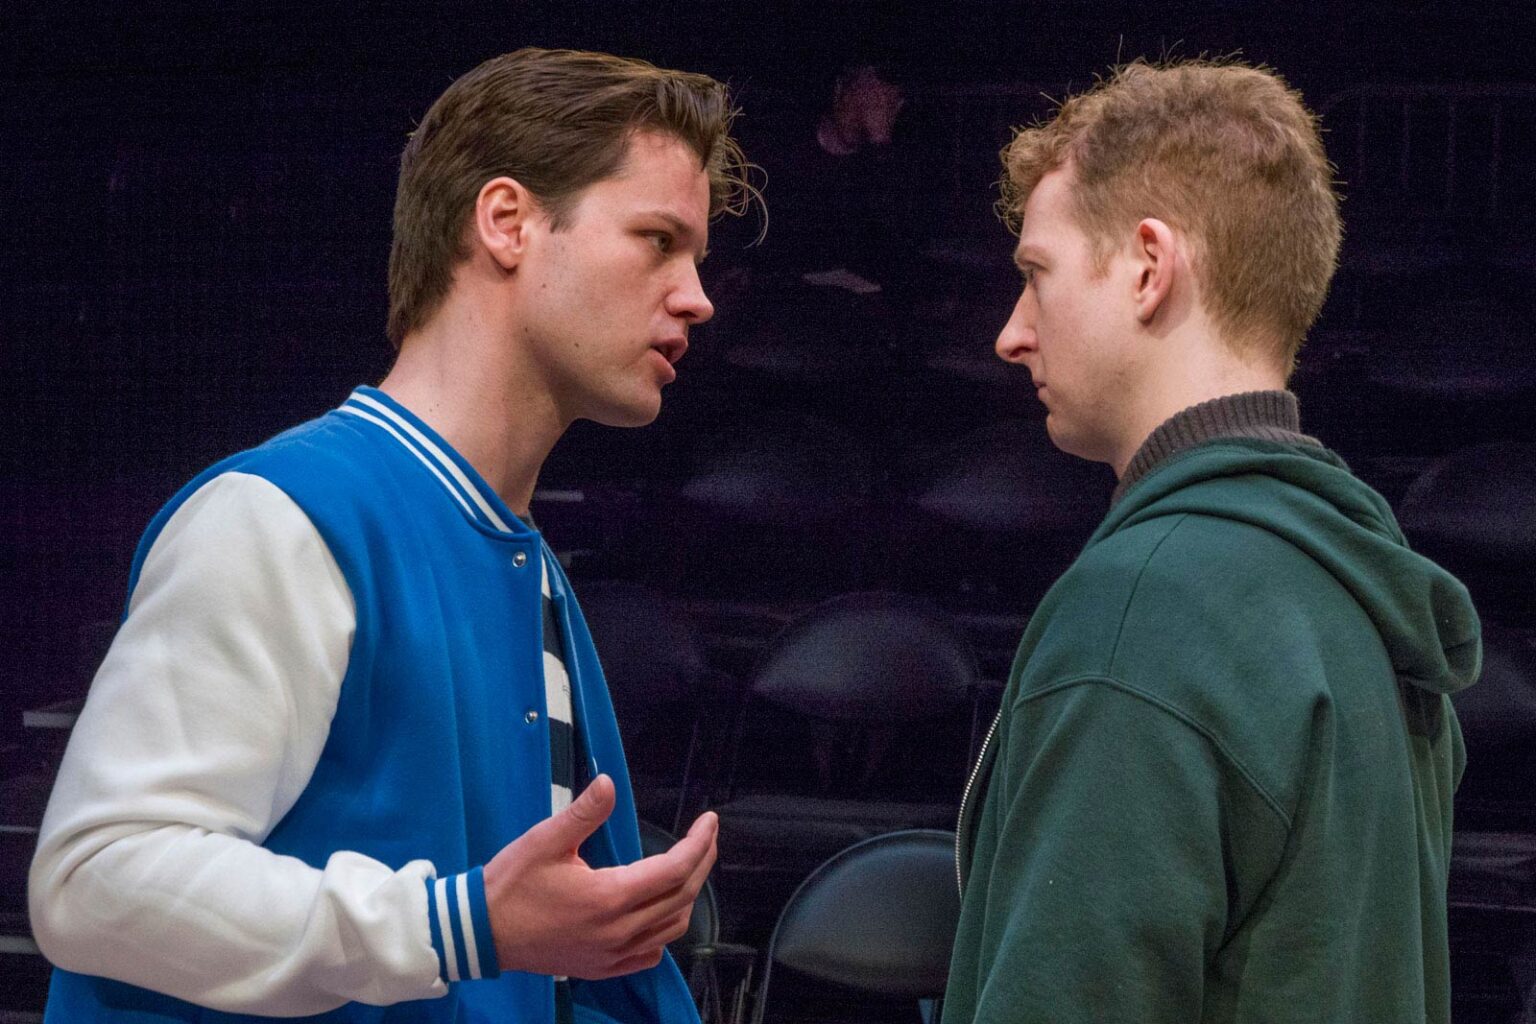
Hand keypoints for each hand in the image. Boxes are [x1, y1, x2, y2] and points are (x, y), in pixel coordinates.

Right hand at [482, 775, 718, 978]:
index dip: (698, 843)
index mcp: (608, 897)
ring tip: (690, 867)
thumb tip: (610, 783)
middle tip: (707, 836)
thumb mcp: (544, 840)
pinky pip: (649, 954)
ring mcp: (611, 954)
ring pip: (671, 928)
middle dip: (702, 863)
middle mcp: (617, 931)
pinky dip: (665, 930)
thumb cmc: (511, 883)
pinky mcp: (602, 967)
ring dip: (688, 896)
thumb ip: (584, 812)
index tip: (709, 820)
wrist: (481, 932)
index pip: (674, 870)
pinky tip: (661, 912)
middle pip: (681, 897)